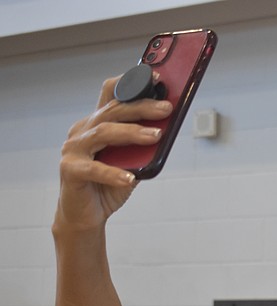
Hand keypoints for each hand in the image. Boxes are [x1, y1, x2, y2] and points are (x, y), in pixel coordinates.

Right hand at [56, 76, 172, 231]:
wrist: (85, 216)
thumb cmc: (108, 186)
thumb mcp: (131, 162)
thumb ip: (143, 146)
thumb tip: (166, 129)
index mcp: (96, 123)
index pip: (110, 94)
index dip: (130, 83)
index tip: (155, 77)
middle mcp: (82, 131)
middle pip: (113, 112)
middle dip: (142, 108)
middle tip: (166, 108)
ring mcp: (73, 149)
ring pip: (104, 133)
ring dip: (131, 134)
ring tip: (155, 137)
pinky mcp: (70, 170)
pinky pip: (94, 168)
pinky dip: (114, 173)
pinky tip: (130, 178)